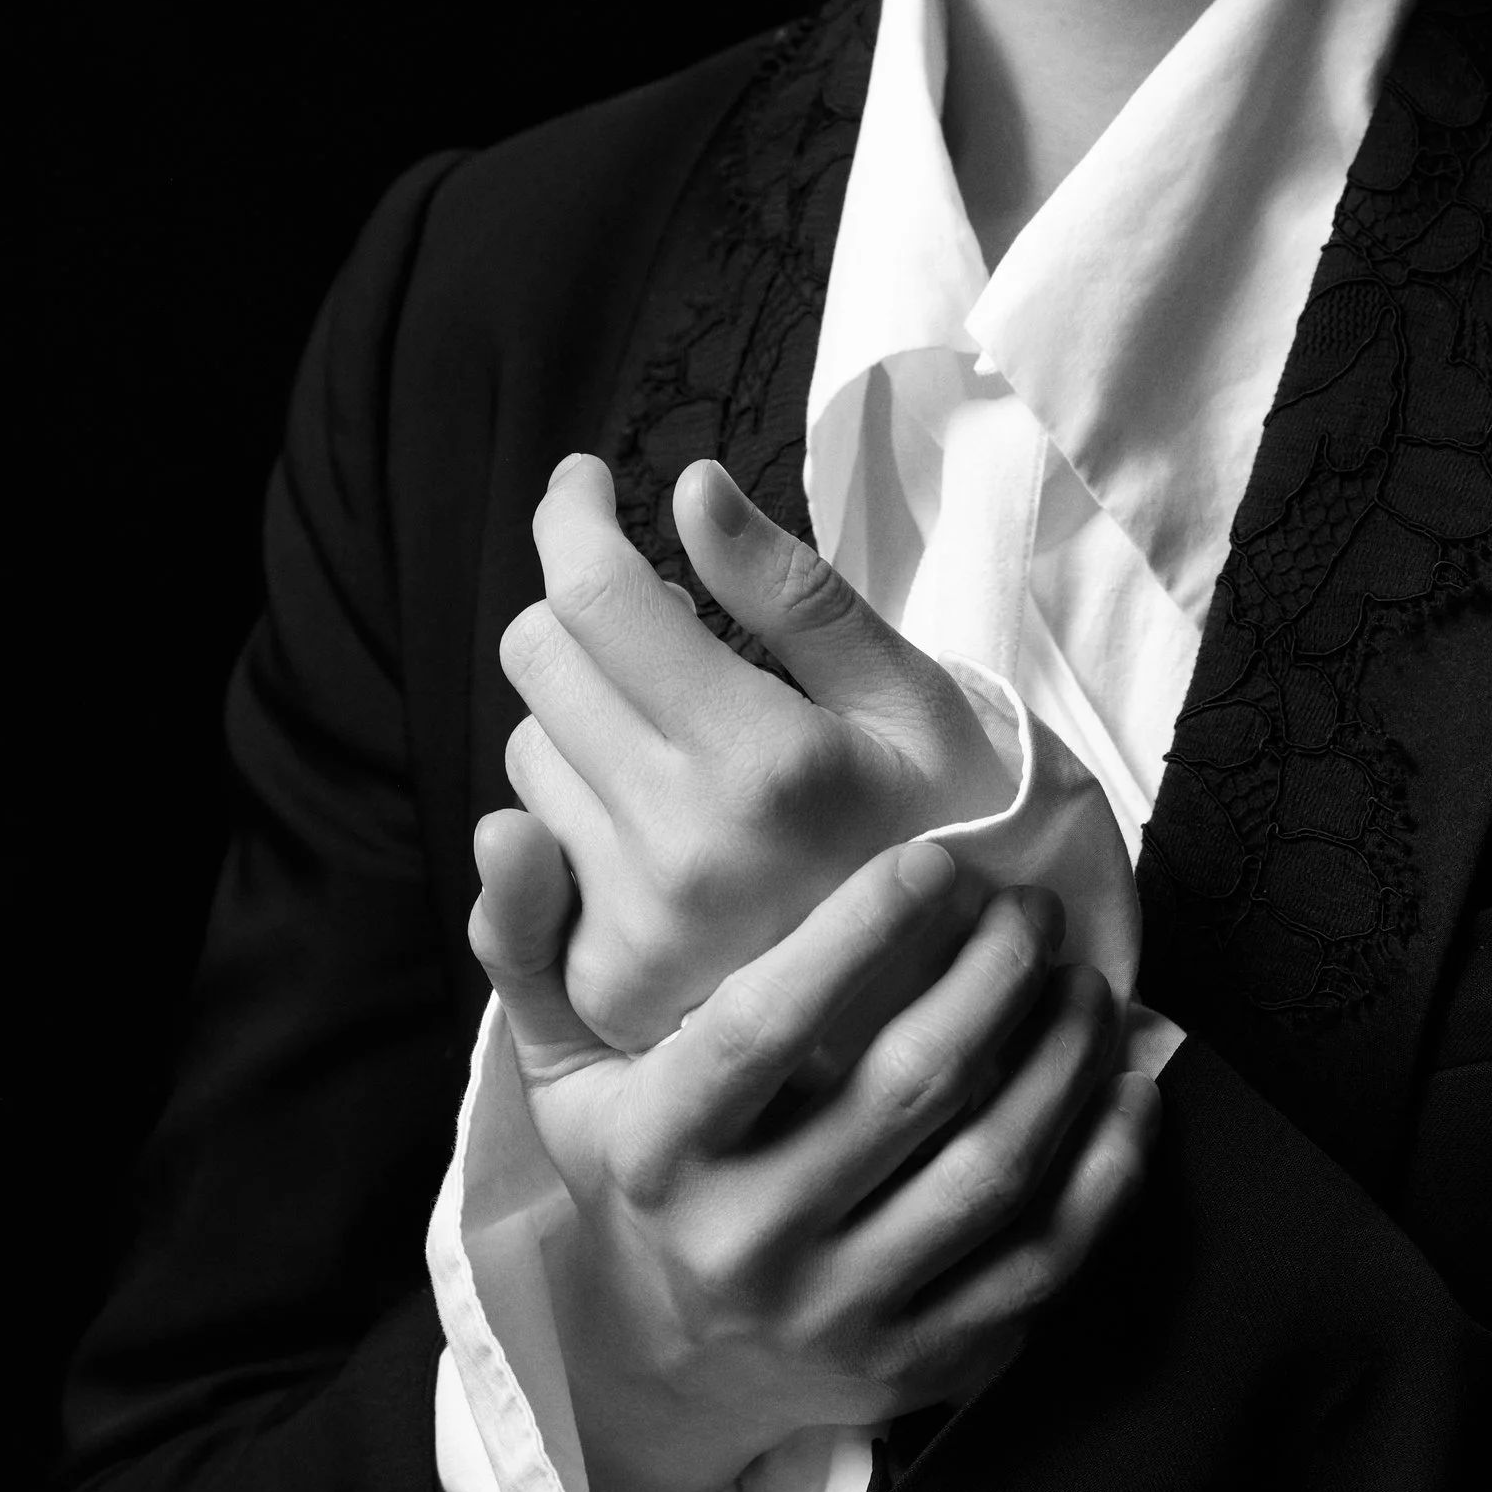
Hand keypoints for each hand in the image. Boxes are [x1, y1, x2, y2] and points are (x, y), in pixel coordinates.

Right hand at [472, 814, 1155, 1491]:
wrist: (667, 1369)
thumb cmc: (635, 1170)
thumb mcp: (564, 1068)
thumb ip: (531, 940)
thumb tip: (508, 824)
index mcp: (664, 1153)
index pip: (768, 1029)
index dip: (863, 933)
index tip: (937, 858)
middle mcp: (750, 1244)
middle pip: (905, 1093)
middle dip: (993, 978)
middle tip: (1032, 906)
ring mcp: (843, 1315)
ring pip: (988, 1174)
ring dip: (1059, 1059)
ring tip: (1082, 975)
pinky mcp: (923, 1365)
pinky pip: (1044, 1264)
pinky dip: (1104, 1170)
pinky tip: (1125, 1086)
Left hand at [500, 453, 1016, 1047]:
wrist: (963, 1008)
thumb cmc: (949, 825)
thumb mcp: (906, 696)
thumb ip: (792, 593)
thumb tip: (689, 488)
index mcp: (763, 763)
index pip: (599, 599)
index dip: (572, 515)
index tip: (582, 482)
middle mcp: (679, 849)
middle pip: (540, 658)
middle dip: (583, 608)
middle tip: (654, 615)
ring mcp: (631, 926)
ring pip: (528, 752)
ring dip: (583, 716)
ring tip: (678, 736)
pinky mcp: (602, 984)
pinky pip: (534, 851)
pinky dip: (578, 808)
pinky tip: (656, 816)